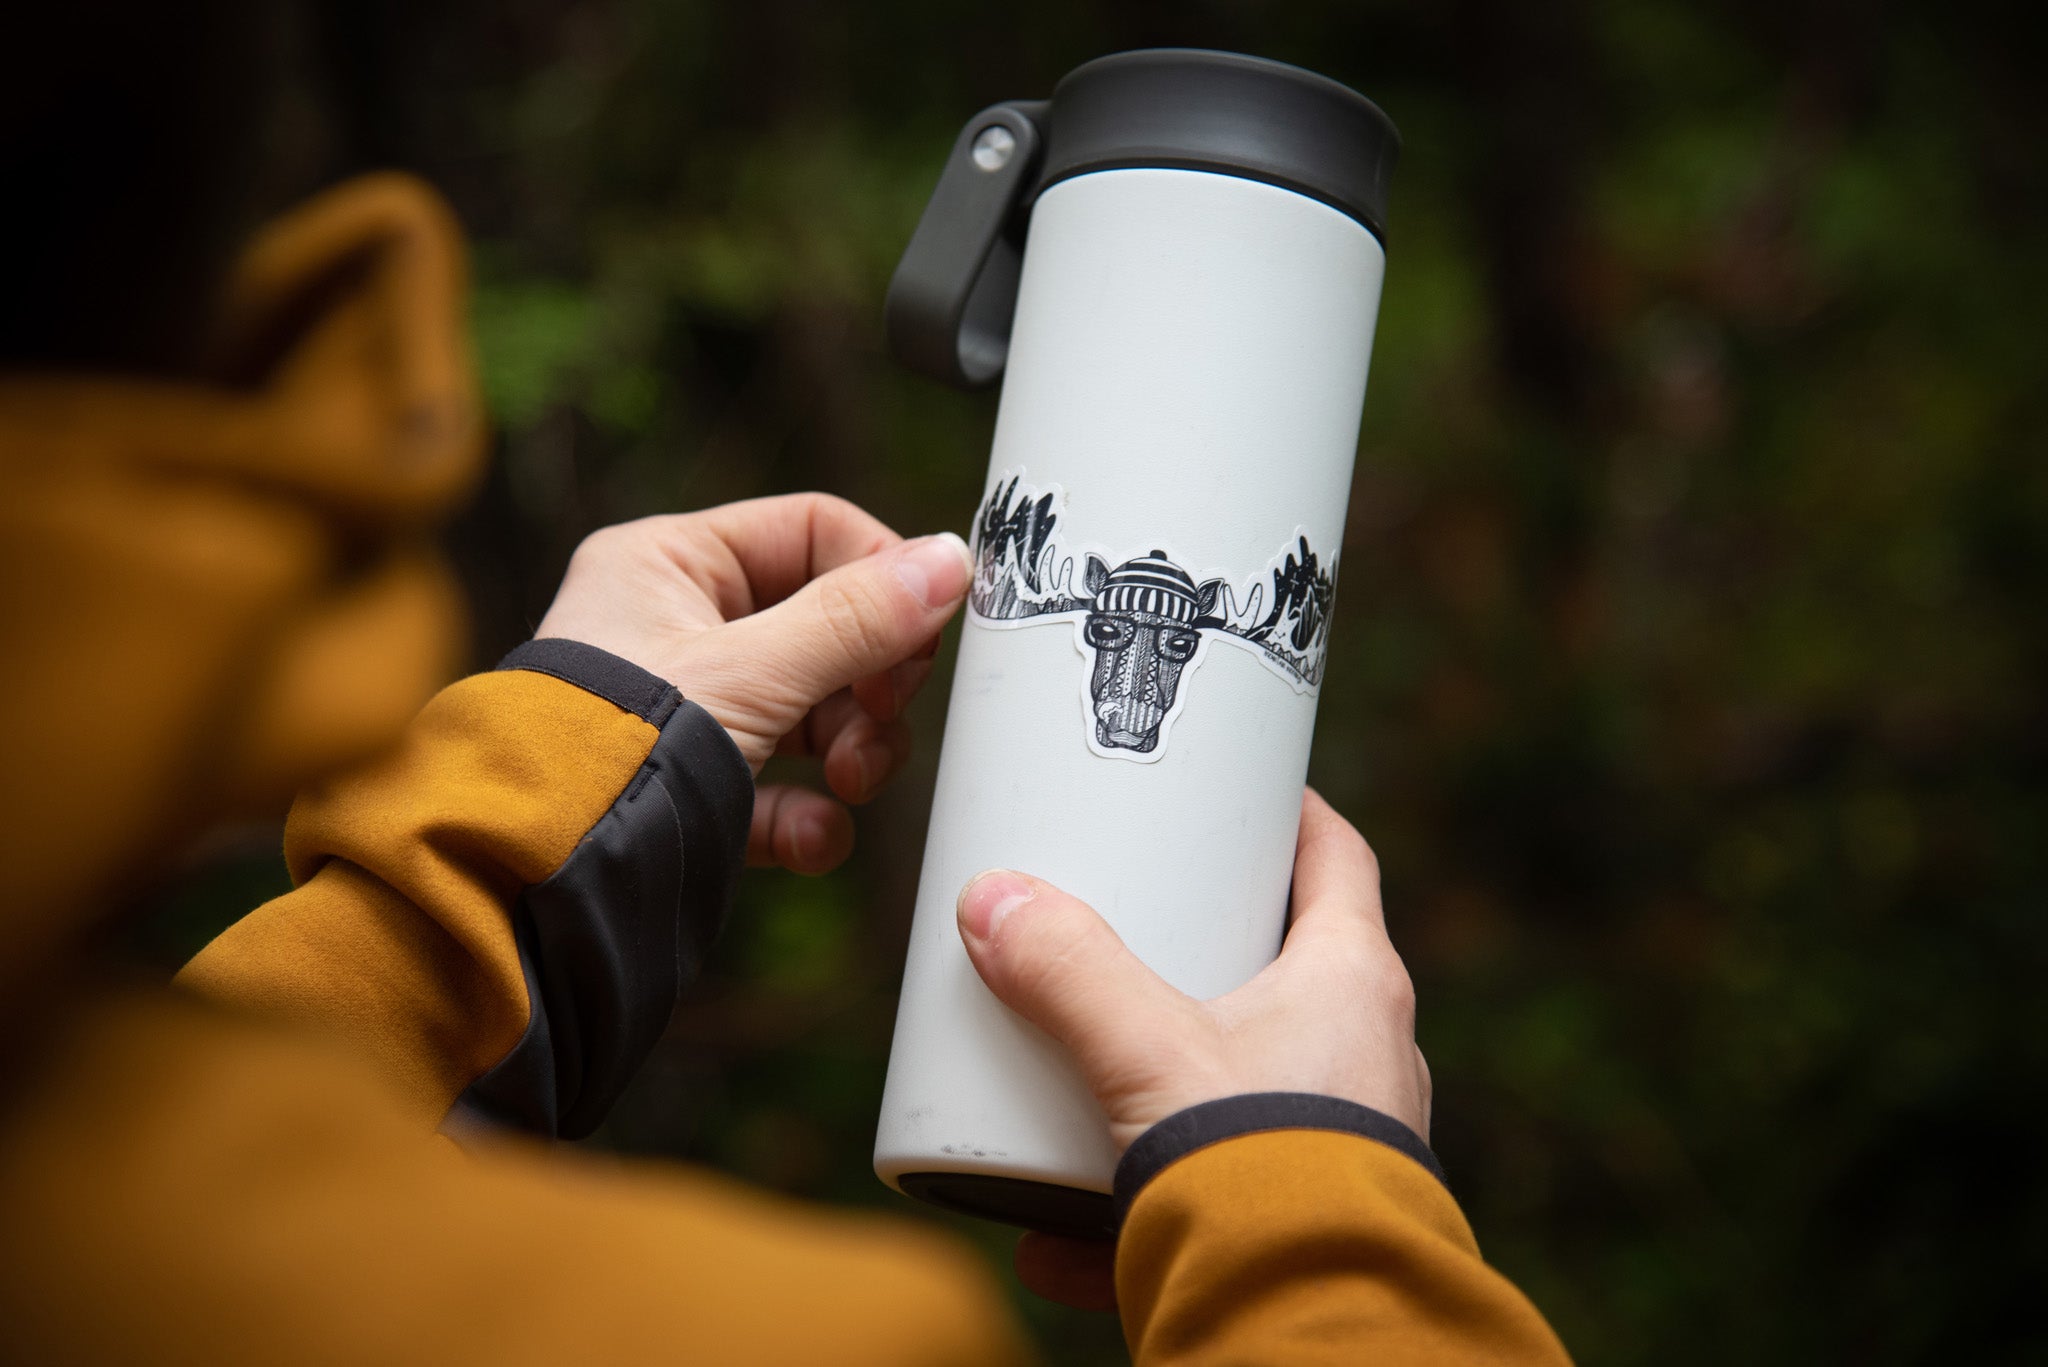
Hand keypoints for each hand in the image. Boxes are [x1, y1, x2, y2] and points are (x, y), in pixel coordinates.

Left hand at [535, 493, 972, 874]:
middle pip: (826, 629)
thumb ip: (857, 619)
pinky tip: (810, 837)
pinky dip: (808, 815)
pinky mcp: (694, 789)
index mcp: (668, 563)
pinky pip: (781, 788)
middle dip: (868, 686)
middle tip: (881, 719)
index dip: (881, 579)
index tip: (924, 634)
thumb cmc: (609, 750)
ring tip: (851, 785)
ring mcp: (688, 712)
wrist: (535, 883)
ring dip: (852, 752)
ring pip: (815, 712)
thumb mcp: (751, 673)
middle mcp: (675, 627)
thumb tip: (949, 561)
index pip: (814, 533)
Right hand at [956, 787, 1429, 1309]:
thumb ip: (1065, 974)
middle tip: (1138, 928)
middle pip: (1290, 969)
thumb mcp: (1144, 1055)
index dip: (1292, 817)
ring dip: (1163, 1086)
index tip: (1246, 791)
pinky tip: (1053, 1239)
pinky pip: (1214, 1190)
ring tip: (1083, 1083)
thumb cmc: (1258, 1173)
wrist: (1309, 1326)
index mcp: (1351, 983)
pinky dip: (1133, 1205)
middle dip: (1207, 953)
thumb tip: (991, 901)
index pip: (1337, 861)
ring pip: (1246, 1087)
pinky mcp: (1303, 1218)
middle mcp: (1365, 1056)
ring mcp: (1341, 1141)